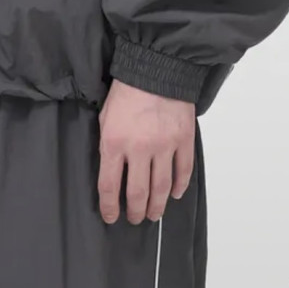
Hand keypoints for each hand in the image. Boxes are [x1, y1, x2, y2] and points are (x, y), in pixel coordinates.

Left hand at [98, 81, 195, 224]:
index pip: (109, 185)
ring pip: (162, 187)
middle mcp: (139, 148)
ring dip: (158, 205)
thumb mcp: (105, 119)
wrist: (155, 68)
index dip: (109, 207)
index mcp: (114, 143)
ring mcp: (164, 145)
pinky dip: (181, 186)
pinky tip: (176, 194)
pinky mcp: (183, 139)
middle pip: (137, 192)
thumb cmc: (126, 91)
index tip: (111, 218)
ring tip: (154, 214)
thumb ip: (108, 146)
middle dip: (136, 211)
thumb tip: (112, 173)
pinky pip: (183, 170)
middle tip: (136, 219)